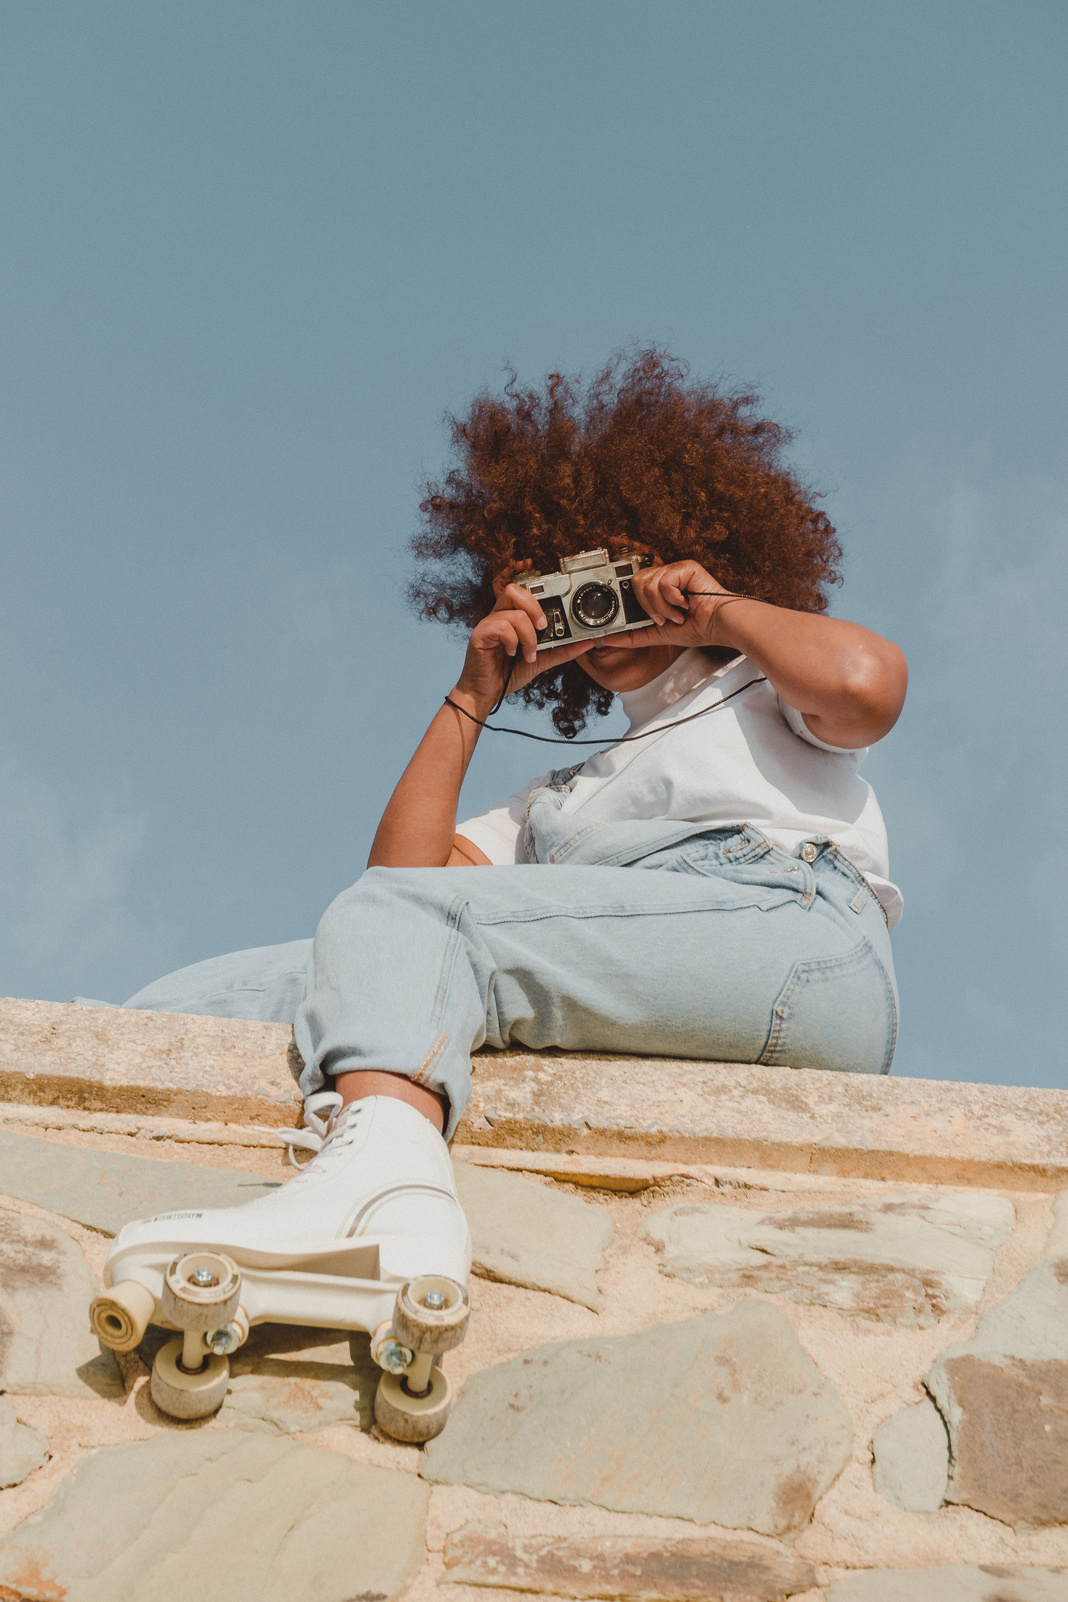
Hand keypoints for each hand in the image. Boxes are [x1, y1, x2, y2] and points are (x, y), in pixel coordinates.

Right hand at [452, 561, 592, 708]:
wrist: (487, 693)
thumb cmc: (508, 674)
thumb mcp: (541, 660)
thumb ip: (562, 650)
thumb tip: (586, 643)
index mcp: (511, 617)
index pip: (523, 592)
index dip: (537, 593)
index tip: (551, 618)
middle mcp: (499, 616)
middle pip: (514, 590)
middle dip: (535, 607)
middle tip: (542, 628)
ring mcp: (488, 624)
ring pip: (513, 612)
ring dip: (528, 635)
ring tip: (528, 654)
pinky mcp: (480, 635)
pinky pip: (501, 626)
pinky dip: (513, 641)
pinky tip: (512, 654)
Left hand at [601, 559, 748, 652]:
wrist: (719, 626)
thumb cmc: (698, 627)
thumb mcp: (659, 634)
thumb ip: (635, 636)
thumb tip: (609, 640)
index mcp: (659, 589)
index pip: (633, 586)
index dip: (633, 600)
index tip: (646, 617)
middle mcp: (666, 576)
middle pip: (636, 582)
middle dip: (649, 607)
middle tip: (665, 618)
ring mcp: (676, 569)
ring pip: (648, 583)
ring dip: (663, 605)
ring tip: (678, 612)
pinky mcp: (686, 566)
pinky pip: (664, 581)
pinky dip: (674, 598)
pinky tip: (686, 602)